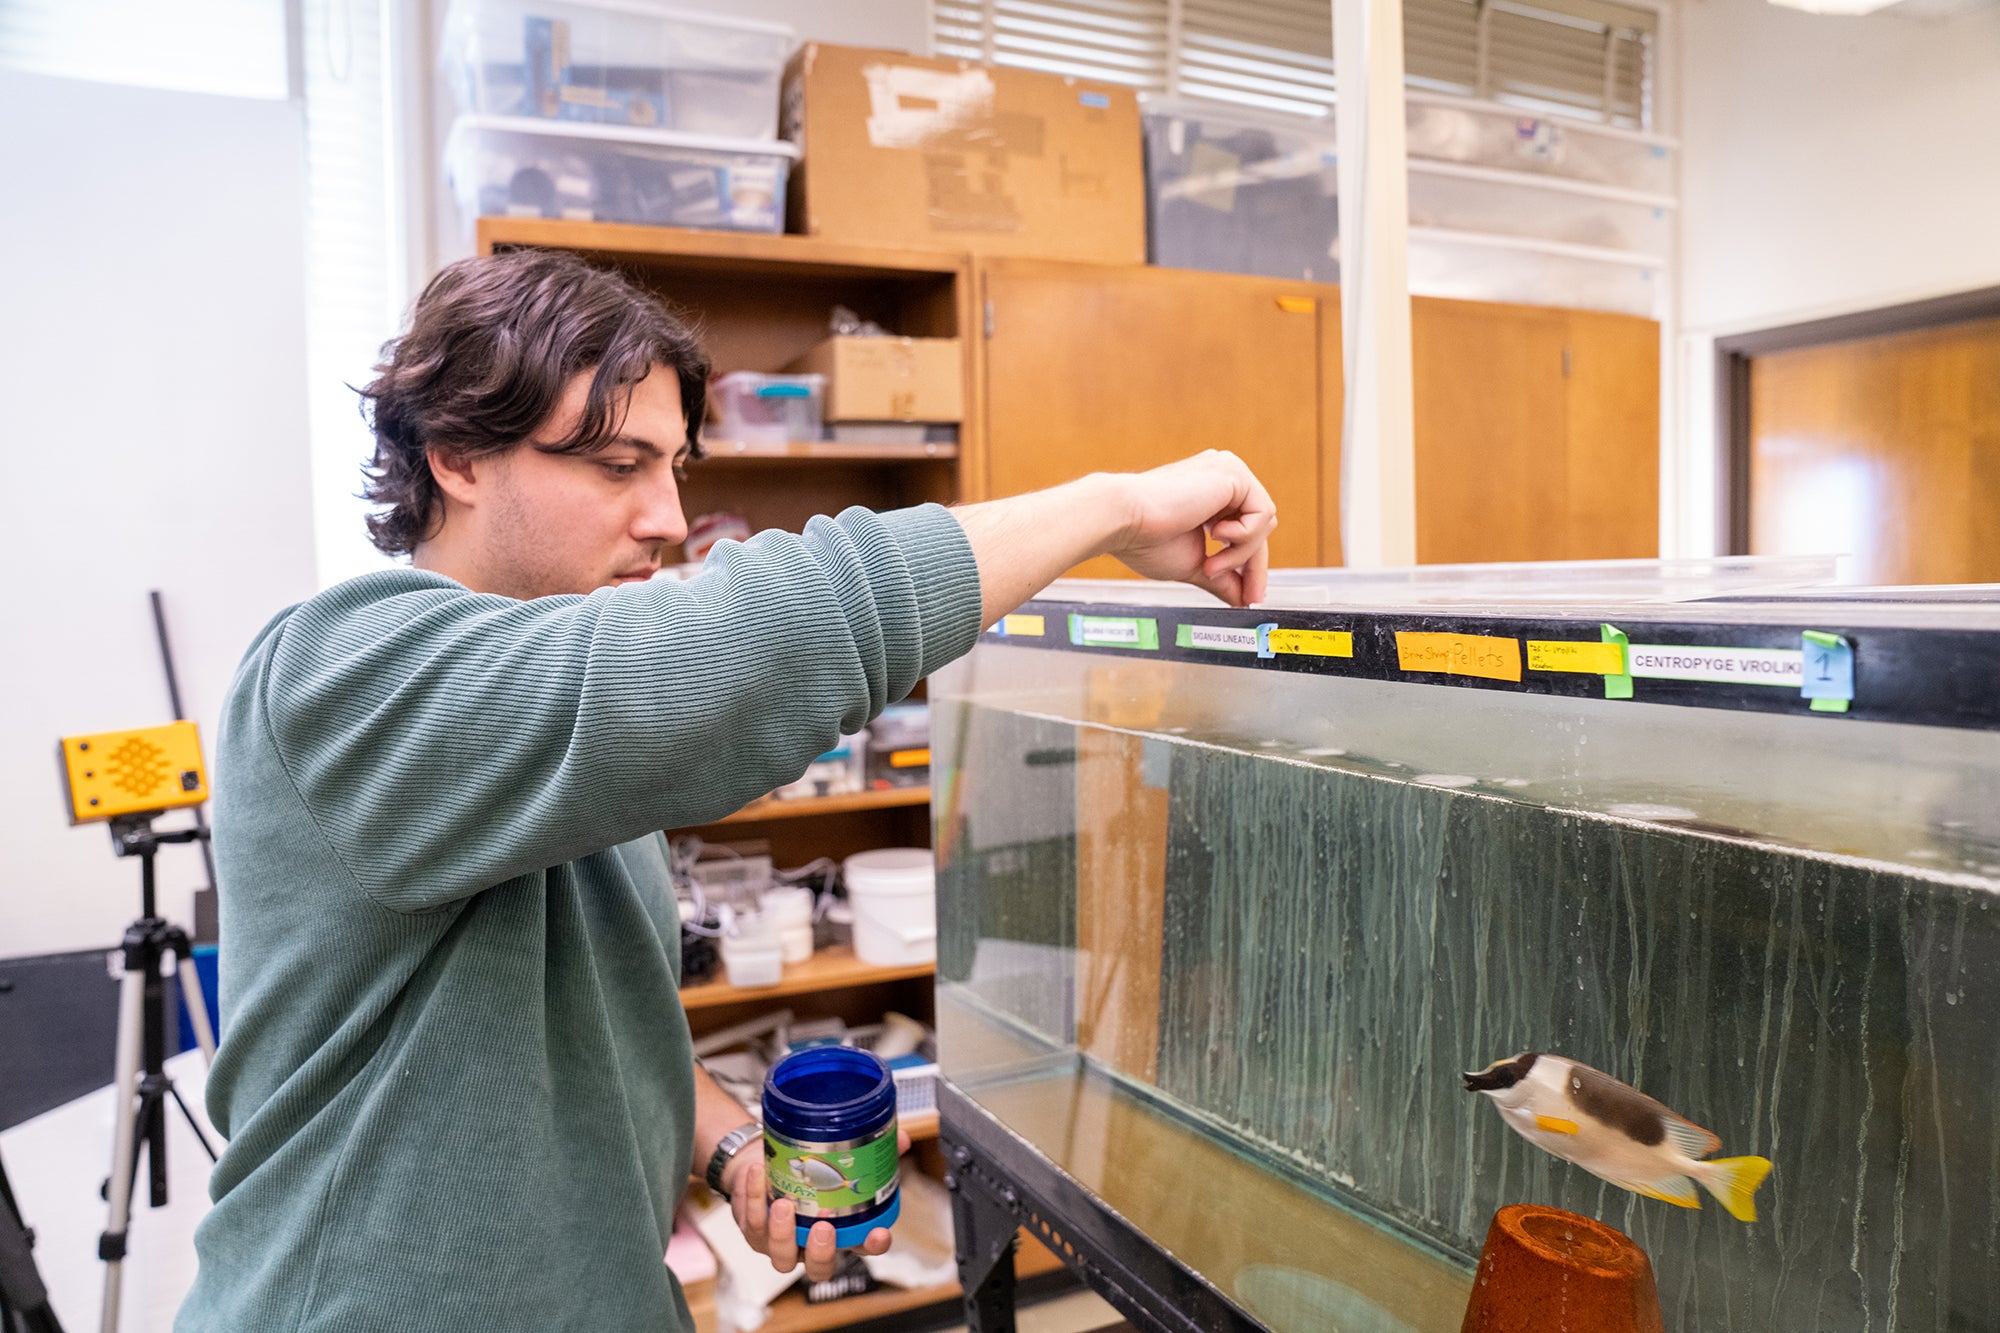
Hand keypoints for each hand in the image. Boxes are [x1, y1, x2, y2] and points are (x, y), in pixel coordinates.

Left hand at [726, 1128, 911, 1283]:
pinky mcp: (754, 1232)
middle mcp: (811, 1245)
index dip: (873, 1245)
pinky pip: (752, 1223)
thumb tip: (901, 1138)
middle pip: (820, 1268)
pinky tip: (758, 1174)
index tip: (879, 1233)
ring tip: (783, 1204)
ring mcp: (781, 1244)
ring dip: (781, 1232)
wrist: (762, 1162)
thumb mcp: (838, 1159)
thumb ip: (871, 1151)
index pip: (863, 1247)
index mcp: (839, 1232)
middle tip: (824, 1227)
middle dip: (821, 1252)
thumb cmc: (805, 1169)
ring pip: (781, 1255)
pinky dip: (752, 1198)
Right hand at [1101, 450, 1276, 605]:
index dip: (1249, 566)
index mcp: (1211, 493)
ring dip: (1240, 553)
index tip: (1249, 597)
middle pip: (1259, 526)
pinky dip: (1242, 537)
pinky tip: (1212, 537)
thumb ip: (1220, 578)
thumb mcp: (1191, 564)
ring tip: (1209, 565)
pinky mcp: (1233, 473)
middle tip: (1245, 595)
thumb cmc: (1143, 538)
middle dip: (1252, 565)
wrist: (1122, 518)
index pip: (1244, 530)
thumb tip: (1240, 598)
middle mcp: (1222, 476)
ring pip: (1263, 522)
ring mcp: (1228, 470)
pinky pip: (1262, 514)